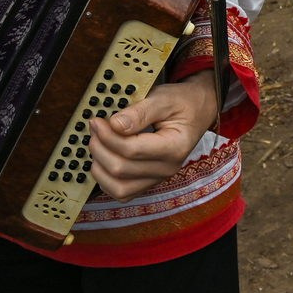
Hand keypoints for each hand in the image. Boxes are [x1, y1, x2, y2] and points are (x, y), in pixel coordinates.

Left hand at [85, 72, 217, 201]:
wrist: (197, 111)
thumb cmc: (182, 103)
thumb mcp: (164, 98)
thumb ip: (140, 111)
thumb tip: (114, 125)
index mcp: (175, 147)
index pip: (131, 150)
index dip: (108, 136)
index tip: (97, 120)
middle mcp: (168, 168)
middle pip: (121, 169)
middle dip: (100, 148)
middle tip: (95, 128)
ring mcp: (158, 178)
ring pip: (119, 188)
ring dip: (100, 168)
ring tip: (97, 144)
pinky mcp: (149, 182)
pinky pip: (122, 193)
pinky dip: (107, 181)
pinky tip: (103, 161)